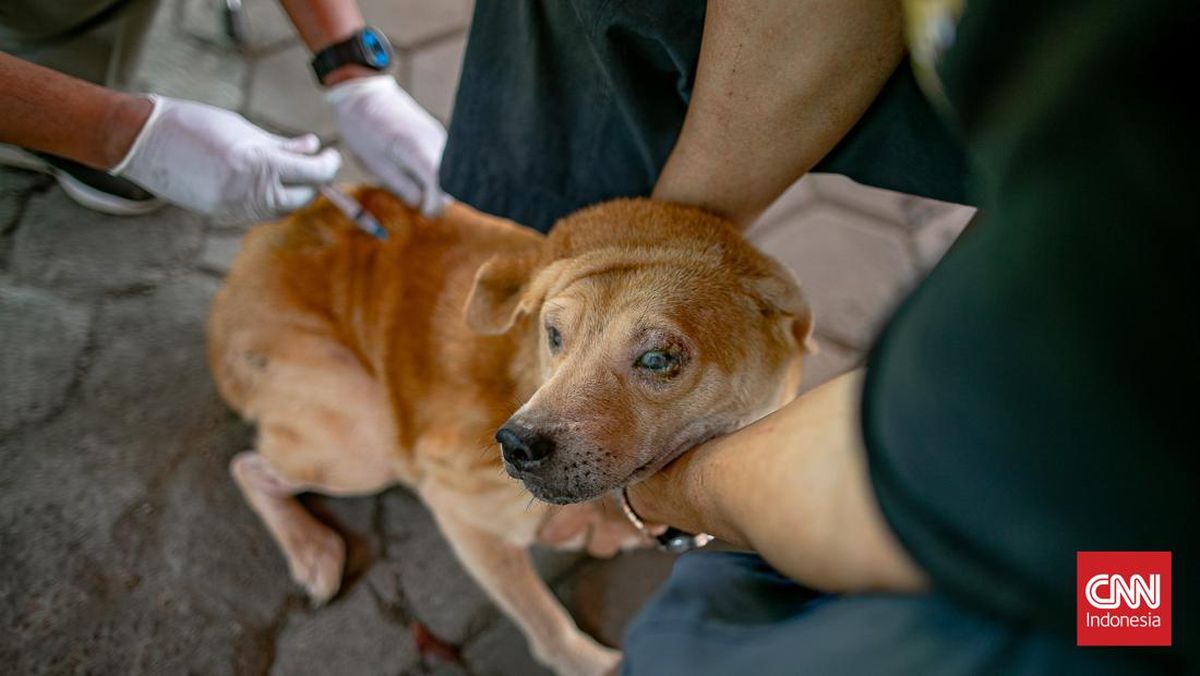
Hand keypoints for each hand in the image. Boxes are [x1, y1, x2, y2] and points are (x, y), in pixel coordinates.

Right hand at [111, 95, 340, 222]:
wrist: (144, 141)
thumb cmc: (194, 124)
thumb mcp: (245, 129)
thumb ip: (281, 145)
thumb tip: (313, 148)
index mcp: (259, 165)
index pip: (313, 174)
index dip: (329, 165)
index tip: (330, 155)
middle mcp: (249, 193)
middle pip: (302, 198)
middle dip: (313, 183)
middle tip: (316, 164)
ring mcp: (234, 208)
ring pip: (281, 211)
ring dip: (293, 194)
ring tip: (291, 172)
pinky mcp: (221, 215)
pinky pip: (258, 214)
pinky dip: (270, 201)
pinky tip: (267, 183)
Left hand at [327, 75, 446, 217]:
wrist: (363, 94)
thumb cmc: (363, 129)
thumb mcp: (376, 164)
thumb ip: (403, 187)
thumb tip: (421, 205)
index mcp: (416, 147)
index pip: (440, 184)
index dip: (435, 203)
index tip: (424, 213)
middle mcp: (435, 140)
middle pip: (450, 181)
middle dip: (436, 196)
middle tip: (414, 201)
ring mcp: (439, 135)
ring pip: (448, 172)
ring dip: (434, 184)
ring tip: (409, 182)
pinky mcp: (437, 134)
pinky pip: (443, 161)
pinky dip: (434, 173)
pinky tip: (413, 170)